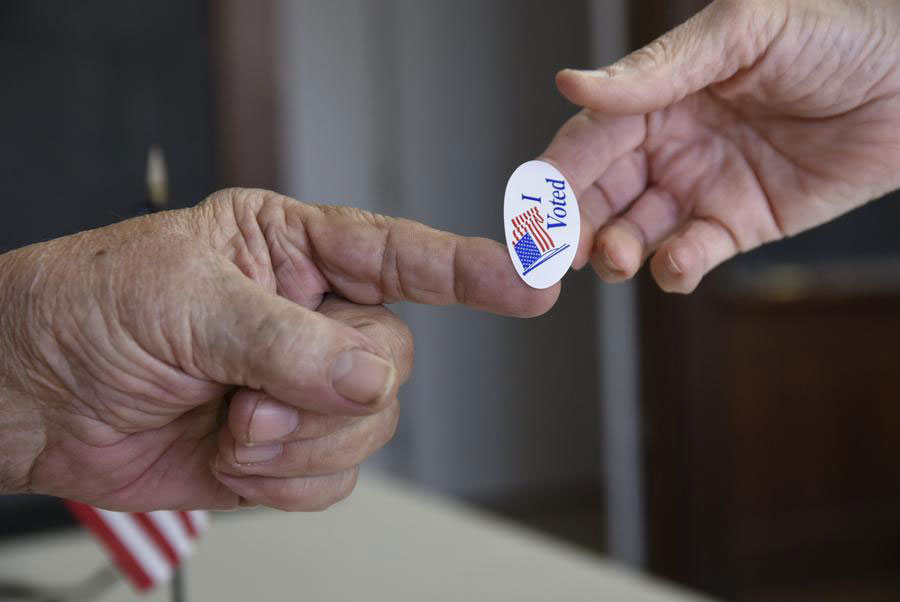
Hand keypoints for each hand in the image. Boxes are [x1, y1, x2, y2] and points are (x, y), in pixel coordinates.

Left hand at [0, 188, 556, 510]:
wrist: (29, 397)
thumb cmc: (87, 310)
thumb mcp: (187, 301)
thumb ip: (288, 341)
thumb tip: (371, 377)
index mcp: (290, 249)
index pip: (398, 254)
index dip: (469, 268)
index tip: (532, 279)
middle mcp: (308, 314)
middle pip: (391, 355)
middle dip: (331, 389)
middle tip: (260, 398)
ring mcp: (301, 384)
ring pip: (371, 420)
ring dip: (303, 439)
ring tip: (234, 427)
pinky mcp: (286, 446)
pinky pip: (337, 472)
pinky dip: (292, 477)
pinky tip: (239, 456)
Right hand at [542, 0, 899, 292]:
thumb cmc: (842, 35)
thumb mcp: (743, 33)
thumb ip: (655, 69)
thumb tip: (572, 82)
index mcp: (659, 95)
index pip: (589, 139)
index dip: (557, 176)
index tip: (532, 210)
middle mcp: (670, 143)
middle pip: (599, 194)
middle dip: (573, 227)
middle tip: (556, 255)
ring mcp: (701, 187)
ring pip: (635, 231)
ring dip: (617, 251)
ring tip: (618, 257)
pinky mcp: (738, 226)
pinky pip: (691, 256)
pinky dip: (675, 268)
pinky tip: (676, 263)